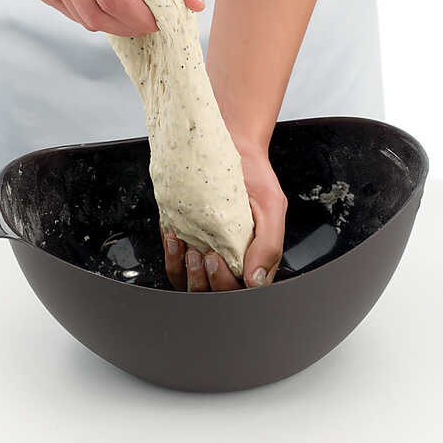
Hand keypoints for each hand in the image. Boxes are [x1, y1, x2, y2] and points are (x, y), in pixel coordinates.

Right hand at [29, 0, 203, 34]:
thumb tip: (196, 4)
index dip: (139, 19)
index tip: (158, 20)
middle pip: (97, 15)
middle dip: (128, 26)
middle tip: (146, 21)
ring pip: (85, 20)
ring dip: (112, 23)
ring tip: (126, 5)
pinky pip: (73, 16)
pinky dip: (93, 15)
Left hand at [162, 144, 287, 290]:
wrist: (230, 148)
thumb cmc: (254, 177)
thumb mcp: (272, 205)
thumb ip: (269, 245)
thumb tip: (256, 280)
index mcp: (254, 258)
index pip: (241, 292)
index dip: (227, 284)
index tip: (220, 258)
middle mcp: (229, 260)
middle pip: (214, 294)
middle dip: (207, 281)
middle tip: (207, 254)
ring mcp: (206, 252)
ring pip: (190, 285)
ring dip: (185, 272)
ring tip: (188, 248)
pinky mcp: (186, 241)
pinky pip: (174, 263)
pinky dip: (171, 255)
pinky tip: (175, 235)